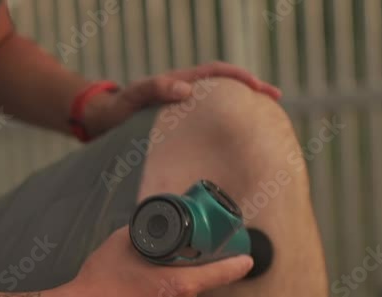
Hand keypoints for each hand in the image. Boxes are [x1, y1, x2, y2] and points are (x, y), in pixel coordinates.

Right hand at [41, 228, 252, 296]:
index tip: (246, 260)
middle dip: (175, 277)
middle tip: (148, 270)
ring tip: (128, 291)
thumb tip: (153, 230)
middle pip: (190, 287)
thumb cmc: (97, 283)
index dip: (237, 263)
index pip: (224, 272)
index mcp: (181, 285)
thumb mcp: (124, 242)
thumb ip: (147, 235)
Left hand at [83, 61, 281, 137]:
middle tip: (275, 99)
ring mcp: (188, 106)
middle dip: (252, 89)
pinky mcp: (185, 122)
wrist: (106, 119)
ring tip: (266, 118)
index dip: (239, 78)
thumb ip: (156, 88)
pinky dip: (229, 122)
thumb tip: (186, 89)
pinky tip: (239, 138)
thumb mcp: (135, 96)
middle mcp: (189, 91)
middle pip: (227, 85)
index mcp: (182, 82)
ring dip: (244, 106)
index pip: (217, 73)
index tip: (258, 87)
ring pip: (222, 102)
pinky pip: (213, 118)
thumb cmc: (120, 108)